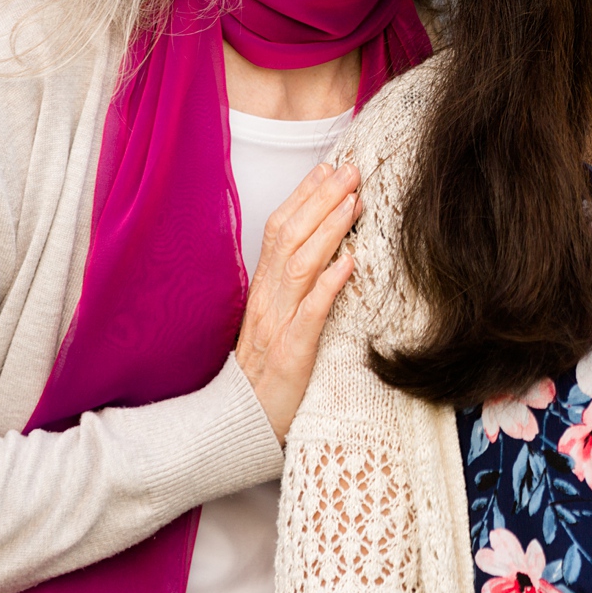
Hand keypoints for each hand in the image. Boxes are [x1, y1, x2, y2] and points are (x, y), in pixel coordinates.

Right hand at [234, 161, 361, 443]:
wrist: (237, 426)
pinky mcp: (292, 353)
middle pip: (290, 237)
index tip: (329, 166)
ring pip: (300, 266)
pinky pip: (310, 315)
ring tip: (354, 202)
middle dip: (321, 199)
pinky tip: (349, 263)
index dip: (304, 196)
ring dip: (328, 230)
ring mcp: (277, 325)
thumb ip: (294, 284)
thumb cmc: (265, 372)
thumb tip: (325, 248)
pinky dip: (328, 286)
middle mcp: (267, 299)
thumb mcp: (277, 320)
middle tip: (352, 169)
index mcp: (263, 289)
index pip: (280, 229)